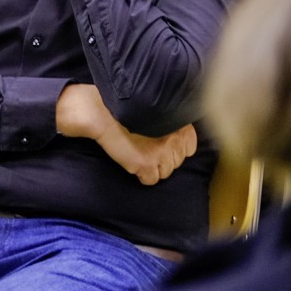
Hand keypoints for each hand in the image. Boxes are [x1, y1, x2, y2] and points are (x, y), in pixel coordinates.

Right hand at [55, 83, 196, 185]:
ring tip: (138, 152)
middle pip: (176, 162)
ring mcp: (161, 153)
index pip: (189, 149)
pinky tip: (133, 161)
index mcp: (180, 125)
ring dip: (153, 167)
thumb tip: (178, 142)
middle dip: (163, 158)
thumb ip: (171, 124)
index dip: (174, 148)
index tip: (160, 141)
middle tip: (146, 146)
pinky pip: (150, 180)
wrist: (101, 112)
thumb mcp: (155, 112)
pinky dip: (142, 175)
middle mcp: (175, 140)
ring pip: (165, 173)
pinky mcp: (146, 164)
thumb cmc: (125, 111)